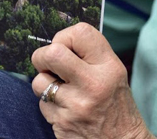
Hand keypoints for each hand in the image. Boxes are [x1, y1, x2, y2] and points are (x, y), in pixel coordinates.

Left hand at [31, 22, 153, 138]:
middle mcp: (93, 84)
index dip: (65, 36)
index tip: (65, 47)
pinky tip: (64, 108)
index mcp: (109, 67)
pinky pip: (42, 104)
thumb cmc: (115, 105)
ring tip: (59, 89)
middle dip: (43, 56)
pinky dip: (49, 104)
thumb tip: (58, 41)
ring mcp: (76, 105)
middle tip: (48, 64)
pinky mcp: (63, 123)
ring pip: (40, 80)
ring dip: (44, 83)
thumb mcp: (114, 74)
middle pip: (53, 53)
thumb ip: (90, 56)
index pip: (80, 33)